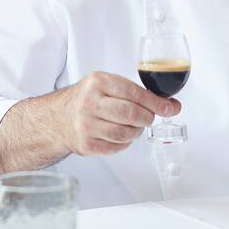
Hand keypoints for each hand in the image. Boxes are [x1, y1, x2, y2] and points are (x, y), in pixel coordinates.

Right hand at [61, 71, 179, 155]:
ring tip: (133, 126)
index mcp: (97, 82)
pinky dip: (125, 142)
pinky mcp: (86, 144)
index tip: (170, 108)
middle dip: (148, 118)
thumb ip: (135, 92)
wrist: (58, 118)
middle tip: (150, 117)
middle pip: (131, 114)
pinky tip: (120, 134)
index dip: (156, 102)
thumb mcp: (106, 84)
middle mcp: (90, 103)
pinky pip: (117, 147)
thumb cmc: (87, 99)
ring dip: (136, 131)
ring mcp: (86, 125)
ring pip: (126, 133)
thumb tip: (170, 105)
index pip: (134, 93)